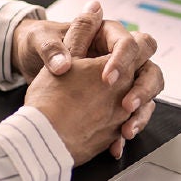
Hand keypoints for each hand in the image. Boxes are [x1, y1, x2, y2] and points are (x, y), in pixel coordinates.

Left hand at [15, 2, 164, 156]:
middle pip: (148, 68)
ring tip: (127, 131)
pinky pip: (130, 117)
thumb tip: (61, 63)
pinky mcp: (115, 102)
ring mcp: (121, 81)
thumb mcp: (40, 41)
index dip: (122, 60)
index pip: (128, 43)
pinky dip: (124, 131)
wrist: (32, 72)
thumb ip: (51, 49)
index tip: (107, 80)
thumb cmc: (38, 47)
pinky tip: (115, 145)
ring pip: (145, 95)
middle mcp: (118, 57)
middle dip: (142, 88)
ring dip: (141, 114)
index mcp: (105, 35)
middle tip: (126, 105)